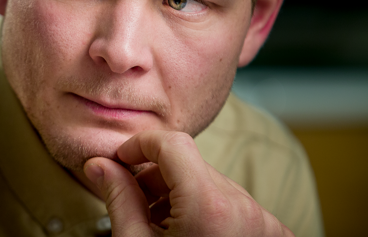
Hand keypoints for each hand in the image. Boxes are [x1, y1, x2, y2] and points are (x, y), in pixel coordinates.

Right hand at [83, 130, 293, 235]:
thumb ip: (118, 197)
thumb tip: (98, 165)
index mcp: (209, 205)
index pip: (172, 144)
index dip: (139, 146)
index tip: (120, 161)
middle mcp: (245, 208)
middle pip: (191, 165)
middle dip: (156, 177)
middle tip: (133, 202)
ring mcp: (264, 223)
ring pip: (212, 184)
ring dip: (181, 195)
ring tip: (159, 227)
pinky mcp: (274, 235)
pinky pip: (234, 205)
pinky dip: (207, 211)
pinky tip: (186, 236)